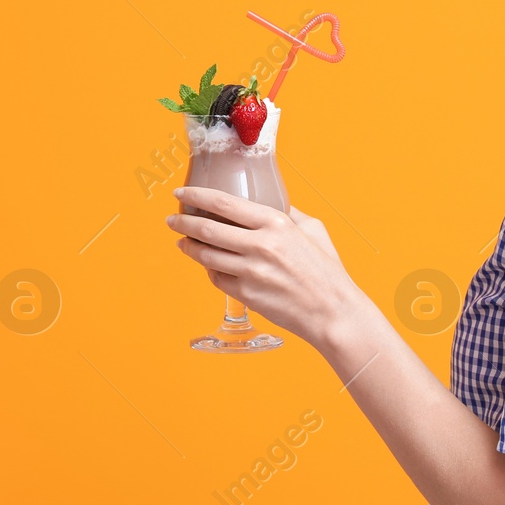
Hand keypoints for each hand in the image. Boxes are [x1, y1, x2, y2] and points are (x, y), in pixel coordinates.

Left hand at [167, 187, 359, 348]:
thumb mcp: (312, 230)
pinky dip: (209, 270)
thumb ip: (288, 213)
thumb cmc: (326, 271)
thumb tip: (268, 202)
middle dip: (182, 222)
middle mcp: (260, 245)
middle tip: (171, 219)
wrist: (332, 311)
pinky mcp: (246, 295)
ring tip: (182, 242)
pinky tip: (208, 265)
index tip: (180, 193)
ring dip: (188, 247)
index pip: (223, 203)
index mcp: (275, 223)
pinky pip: (217, 278)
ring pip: (205, 255)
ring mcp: (251, 272)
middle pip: (207, 229)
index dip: (196, 196)